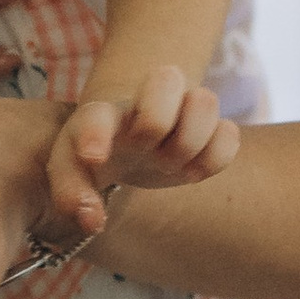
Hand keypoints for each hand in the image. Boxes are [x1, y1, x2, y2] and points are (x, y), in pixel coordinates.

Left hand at [43, 70, 238, 235]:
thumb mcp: (69, 172)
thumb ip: (71, 195)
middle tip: (148, 152)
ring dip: (190, 140)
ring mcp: (181, 111)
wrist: (122, 142)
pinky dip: (217, 154)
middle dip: (158, 121)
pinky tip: (192, 168)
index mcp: (102, 115)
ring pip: (206, 100)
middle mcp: (145, 103)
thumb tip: (93, 220)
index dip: (96, 134)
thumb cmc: (93, 157)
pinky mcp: (209, 130)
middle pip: (167, 78)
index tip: (93, 159)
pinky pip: (230, 135)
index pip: (97, 115)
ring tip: (170, 162)